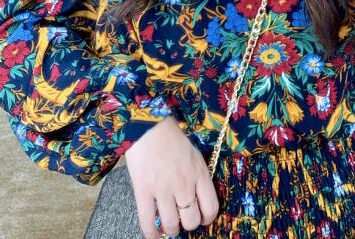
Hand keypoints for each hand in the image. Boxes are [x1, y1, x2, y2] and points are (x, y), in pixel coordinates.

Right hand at [124, 114, 219, 237]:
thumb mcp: (194, 155)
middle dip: (188, 224)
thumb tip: (197, 197)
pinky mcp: (144, 191)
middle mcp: (184, 184)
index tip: (201, 218)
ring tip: (169, 225)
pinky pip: (148, 222)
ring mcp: (163, 189)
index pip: (211, 208)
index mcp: (199, 173)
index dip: (206, 218)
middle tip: (182, 219)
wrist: (148, 125)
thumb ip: (198, 176)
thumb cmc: (172, 137)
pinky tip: (153, 235)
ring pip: (172, 225)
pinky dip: (151, 234)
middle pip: (191, 221)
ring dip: (171, 229)